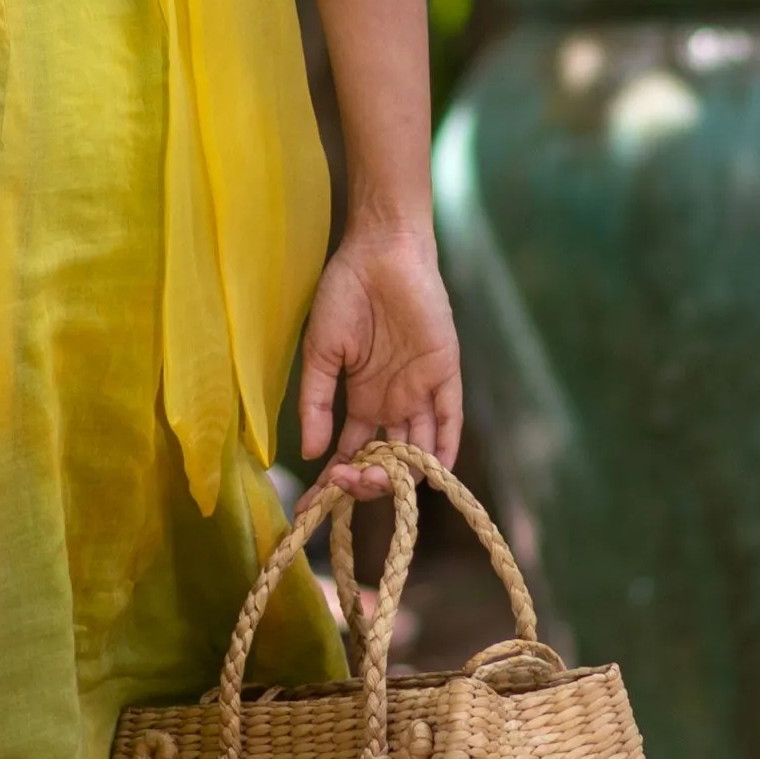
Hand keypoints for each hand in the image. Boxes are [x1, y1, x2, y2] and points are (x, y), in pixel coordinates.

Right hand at [298, 214, 460, 490]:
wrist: (379, 252)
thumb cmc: (344, 295)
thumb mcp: (321, 352)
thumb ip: (317, 403)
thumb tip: (312, 453)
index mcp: (362, 398)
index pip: (351, 453)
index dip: (334, 483)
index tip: (310, 506)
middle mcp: (393, 402)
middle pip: (386, 460)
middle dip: (366, 482)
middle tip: (347, 482)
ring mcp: (420, 391)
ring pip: (416, 448)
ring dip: (399, 472)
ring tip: (378, 479)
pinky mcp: (445, 374)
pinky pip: (450, 418)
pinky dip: (445, 447)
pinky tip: (435, 470)